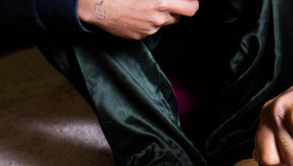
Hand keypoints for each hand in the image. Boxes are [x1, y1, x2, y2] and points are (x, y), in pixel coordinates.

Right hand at [78, 0, 199, 39]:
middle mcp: (158, 17)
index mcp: (161, 2)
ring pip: (164, 23)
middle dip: (178, 11)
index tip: (190, 2)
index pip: (191, 8)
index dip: (192, 4)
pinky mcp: (142, 35)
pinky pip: (151, 29)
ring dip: (162, 16)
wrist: (100, 7)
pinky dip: (148, 22)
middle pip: (180, 17)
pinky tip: (137, 14)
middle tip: (172, 4)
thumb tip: (171, 0)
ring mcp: (150, 28)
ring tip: (147, 6)